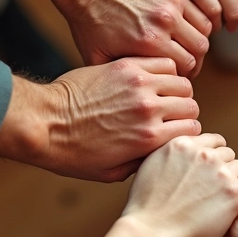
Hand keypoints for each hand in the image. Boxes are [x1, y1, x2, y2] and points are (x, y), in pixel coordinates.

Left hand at [0, 58, 201, 181]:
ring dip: (176, 89)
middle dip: (184, 110)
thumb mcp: (112, 173)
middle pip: (190, 105)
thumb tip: (162, 152)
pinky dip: (164, 69)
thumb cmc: (73, 153)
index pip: (193, 129)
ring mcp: (139, 85)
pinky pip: (163, 63)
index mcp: (149, 139)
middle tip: (170, 111)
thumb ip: (144, 163)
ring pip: (182, 81)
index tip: (176, 130)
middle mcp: (149, 110)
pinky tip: (153, 77)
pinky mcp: (126, 66)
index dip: (186, 132)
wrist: (44, 122)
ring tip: (163, 93)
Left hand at [31, 0, 211, 76]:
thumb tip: (147, 93)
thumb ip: (128, 76)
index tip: (176, 78)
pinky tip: (186, 31)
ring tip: (186, 48)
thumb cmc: (90, 25)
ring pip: (204, 31)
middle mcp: (163, 22)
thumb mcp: (101, 60)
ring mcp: (171, 4)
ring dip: (197, 42)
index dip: (183, 76)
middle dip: (194, 61)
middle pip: (199, 50)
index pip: (186, 67)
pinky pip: (199, 12)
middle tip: (185, 66)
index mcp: (148, 42)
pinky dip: (198, 24)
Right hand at [124, 134, 237, 236]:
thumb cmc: (147, 211)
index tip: (210, 168)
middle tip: (214, 188)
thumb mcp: (151, 167)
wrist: (152, 236)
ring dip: (234, 179)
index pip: (210, 140)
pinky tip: (236, 202)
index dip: (211, 155)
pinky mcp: (235, 193)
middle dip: (222, 168)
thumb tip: (184, 155)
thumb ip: (171, 154)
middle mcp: (204, 154)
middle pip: (226, 153)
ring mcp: (221, 172)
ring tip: (222, 199)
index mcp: (182, 144)